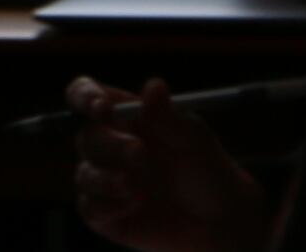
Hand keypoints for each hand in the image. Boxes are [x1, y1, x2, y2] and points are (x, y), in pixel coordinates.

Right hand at [69, 75, 271, 251]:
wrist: (221, 219)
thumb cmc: (206, 169)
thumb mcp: (194, 139)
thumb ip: (169, 115)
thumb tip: (153, 86)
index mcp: (122, 116)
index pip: (85, 94)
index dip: (85, 96)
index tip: (102, 107)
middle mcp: (108, 146)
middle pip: (86, 137)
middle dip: (111, 145)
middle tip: (140, 153)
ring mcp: (103, 180)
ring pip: (84, 174)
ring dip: (106, 178)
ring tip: (136, 187)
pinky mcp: (105, 215)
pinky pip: (89, 208)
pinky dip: (108, 206)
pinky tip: (134, 205)